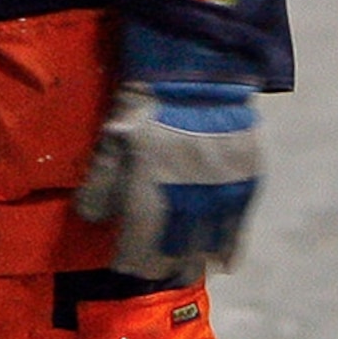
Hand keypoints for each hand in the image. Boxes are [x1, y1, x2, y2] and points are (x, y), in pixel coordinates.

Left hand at [73, 28, 262, 277]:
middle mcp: (184, 205)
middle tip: (156, 269)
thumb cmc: (147, 105)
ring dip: (195, 260)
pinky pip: (238, 228)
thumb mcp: (111, 140)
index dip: (129, 264)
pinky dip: (230, 248)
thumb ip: (99, 186)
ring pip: (205, 248)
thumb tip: (92, 220)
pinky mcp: (245, 182)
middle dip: (162, 266)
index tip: (126, 265)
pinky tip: (224, 261)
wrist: (197, 69)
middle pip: (172, 257)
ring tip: (187, 266)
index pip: (136, 254)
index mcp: (147, 198)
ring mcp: (218, 195)